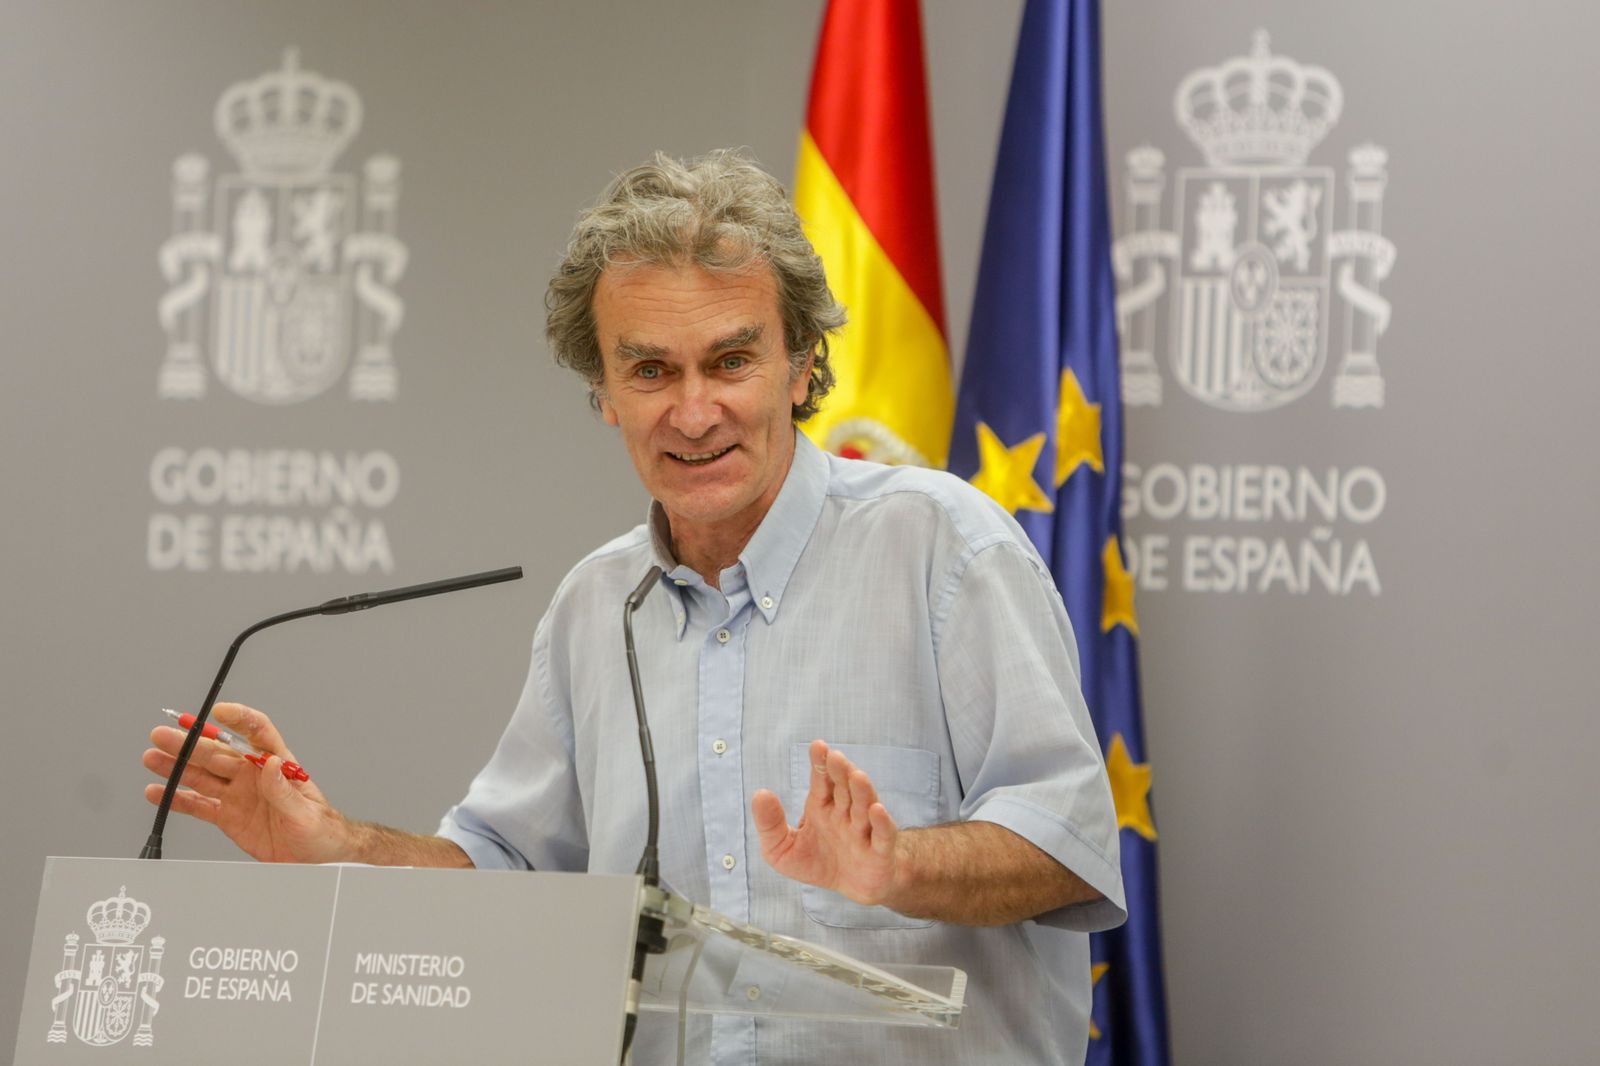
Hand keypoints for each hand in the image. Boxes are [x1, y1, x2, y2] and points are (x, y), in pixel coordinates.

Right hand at [142, 702, 352, 863]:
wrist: (316, 857)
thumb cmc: (320, 829)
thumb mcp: (304, 811)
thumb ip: (284, 790)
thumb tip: (273, 763)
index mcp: (279, 766)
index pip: (258, 733)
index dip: (240, 719)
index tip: (219, 712)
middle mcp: (254, 776)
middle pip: (218, 753)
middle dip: (190, 744)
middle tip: (163, 735)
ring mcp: (239, 795)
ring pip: (202, 776)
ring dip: (176, 767)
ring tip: (152, 758)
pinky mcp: (228, 817)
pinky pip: (199, 805)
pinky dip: (178, 799)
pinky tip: (158, 793)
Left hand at [752, 739, 899, 906]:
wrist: (850, 888)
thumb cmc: (817, 863)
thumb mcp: (781, 849)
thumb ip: (769, 824)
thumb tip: (759, 793)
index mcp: (822, 807)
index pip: (821, 780)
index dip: (820, 763)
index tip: (818, 746)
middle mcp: (845, 813)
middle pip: (844, 788)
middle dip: (840, 772)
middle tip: (835, 757)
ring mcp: (864, 831)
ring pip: (864, 807)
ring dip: (862, 791)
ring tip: (857, 776)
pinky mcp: (880, 852)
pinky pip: (883, 835)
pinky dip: (882, 822)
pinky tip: (877, 810)